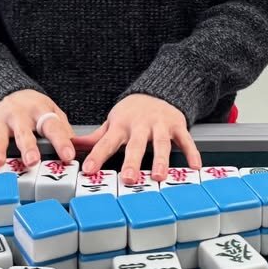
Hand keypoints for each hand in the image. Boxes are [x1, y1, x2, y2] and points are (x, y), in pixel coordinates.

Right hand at [0, 89, 74, 168]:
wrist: (1, 89)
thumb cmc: (30, 108)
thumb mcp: (49, 111)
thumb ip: (61, 128)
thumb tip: (78, 148)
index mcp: (39, 111)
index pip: (53, 126)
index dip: (61, 140)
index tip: (68, 155)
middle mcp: (19, 115)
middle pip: (24, 132)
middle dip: (28, 147)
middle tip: (33, 161)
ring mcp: (1, 121)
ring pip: (0, 137)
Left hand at [73, 94, 201, 184]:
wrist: (157, 90)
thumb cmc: (132, 112)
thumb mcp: (112, 122)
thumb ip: (96, 137)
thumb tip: (73, 145)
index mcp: (121, 125)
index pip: (106, 142)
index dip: (96, 156)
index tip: (88, 170)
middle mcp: (140, 125)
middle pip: (135, 144)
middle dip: (132, 161)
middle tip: (128, 178)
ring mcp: (160, 125)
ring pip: (161, 143)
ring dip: (160, 159)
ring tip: (159, 176)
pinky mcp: (177, 125)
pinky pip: (185, 139)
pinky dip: (191, 152)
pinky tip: (194, 166)